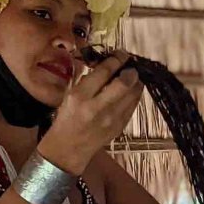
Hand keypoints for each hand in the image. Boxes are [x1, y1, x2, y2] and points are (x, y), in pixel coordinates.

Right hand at [38, 49, 143, 174]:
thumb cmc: (67, 118)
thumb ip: (89, 80)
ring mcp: (112, 119)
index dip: (117, 59)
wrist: (69, 148)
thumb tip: (109, 64)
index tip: (121, 54)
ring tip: (131, 76)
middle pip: (125, 83)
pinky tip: (129, 91)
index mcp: (80, 96)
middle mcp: (98, 107)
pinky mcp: (120, 126)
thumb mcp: (71, 94)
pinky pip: (133, 105)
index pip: (105, 71)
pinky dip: (133, 95)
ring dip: (135, 82)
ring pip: (134, 94)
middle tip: (129, 65)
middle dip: (131, 70)